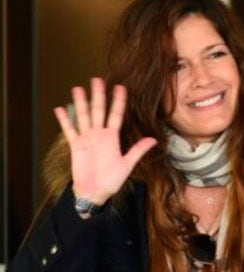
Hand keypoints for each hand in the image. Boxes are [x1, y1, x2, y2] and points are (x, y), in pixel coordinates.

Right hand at [53, 78, 156, 204]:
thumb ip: (138, 150)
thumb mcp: (127, 164)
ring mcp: (86, 139)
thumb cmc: (111, 180)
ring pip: (83, 117)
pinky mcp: (75, 146)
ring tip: (78, 88)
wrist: (95, 192)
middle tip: (97, 79)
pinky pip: (69, 131)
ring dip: (81, 103)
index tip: (121, 87)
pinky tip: (60, 109)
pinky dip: (65, 120)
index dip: (118, 101)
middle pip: (99, 110)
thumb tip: (154, 140)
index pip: (116, 115)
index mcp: (112, 137)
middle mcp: (99, 135)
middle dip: (98, 95)